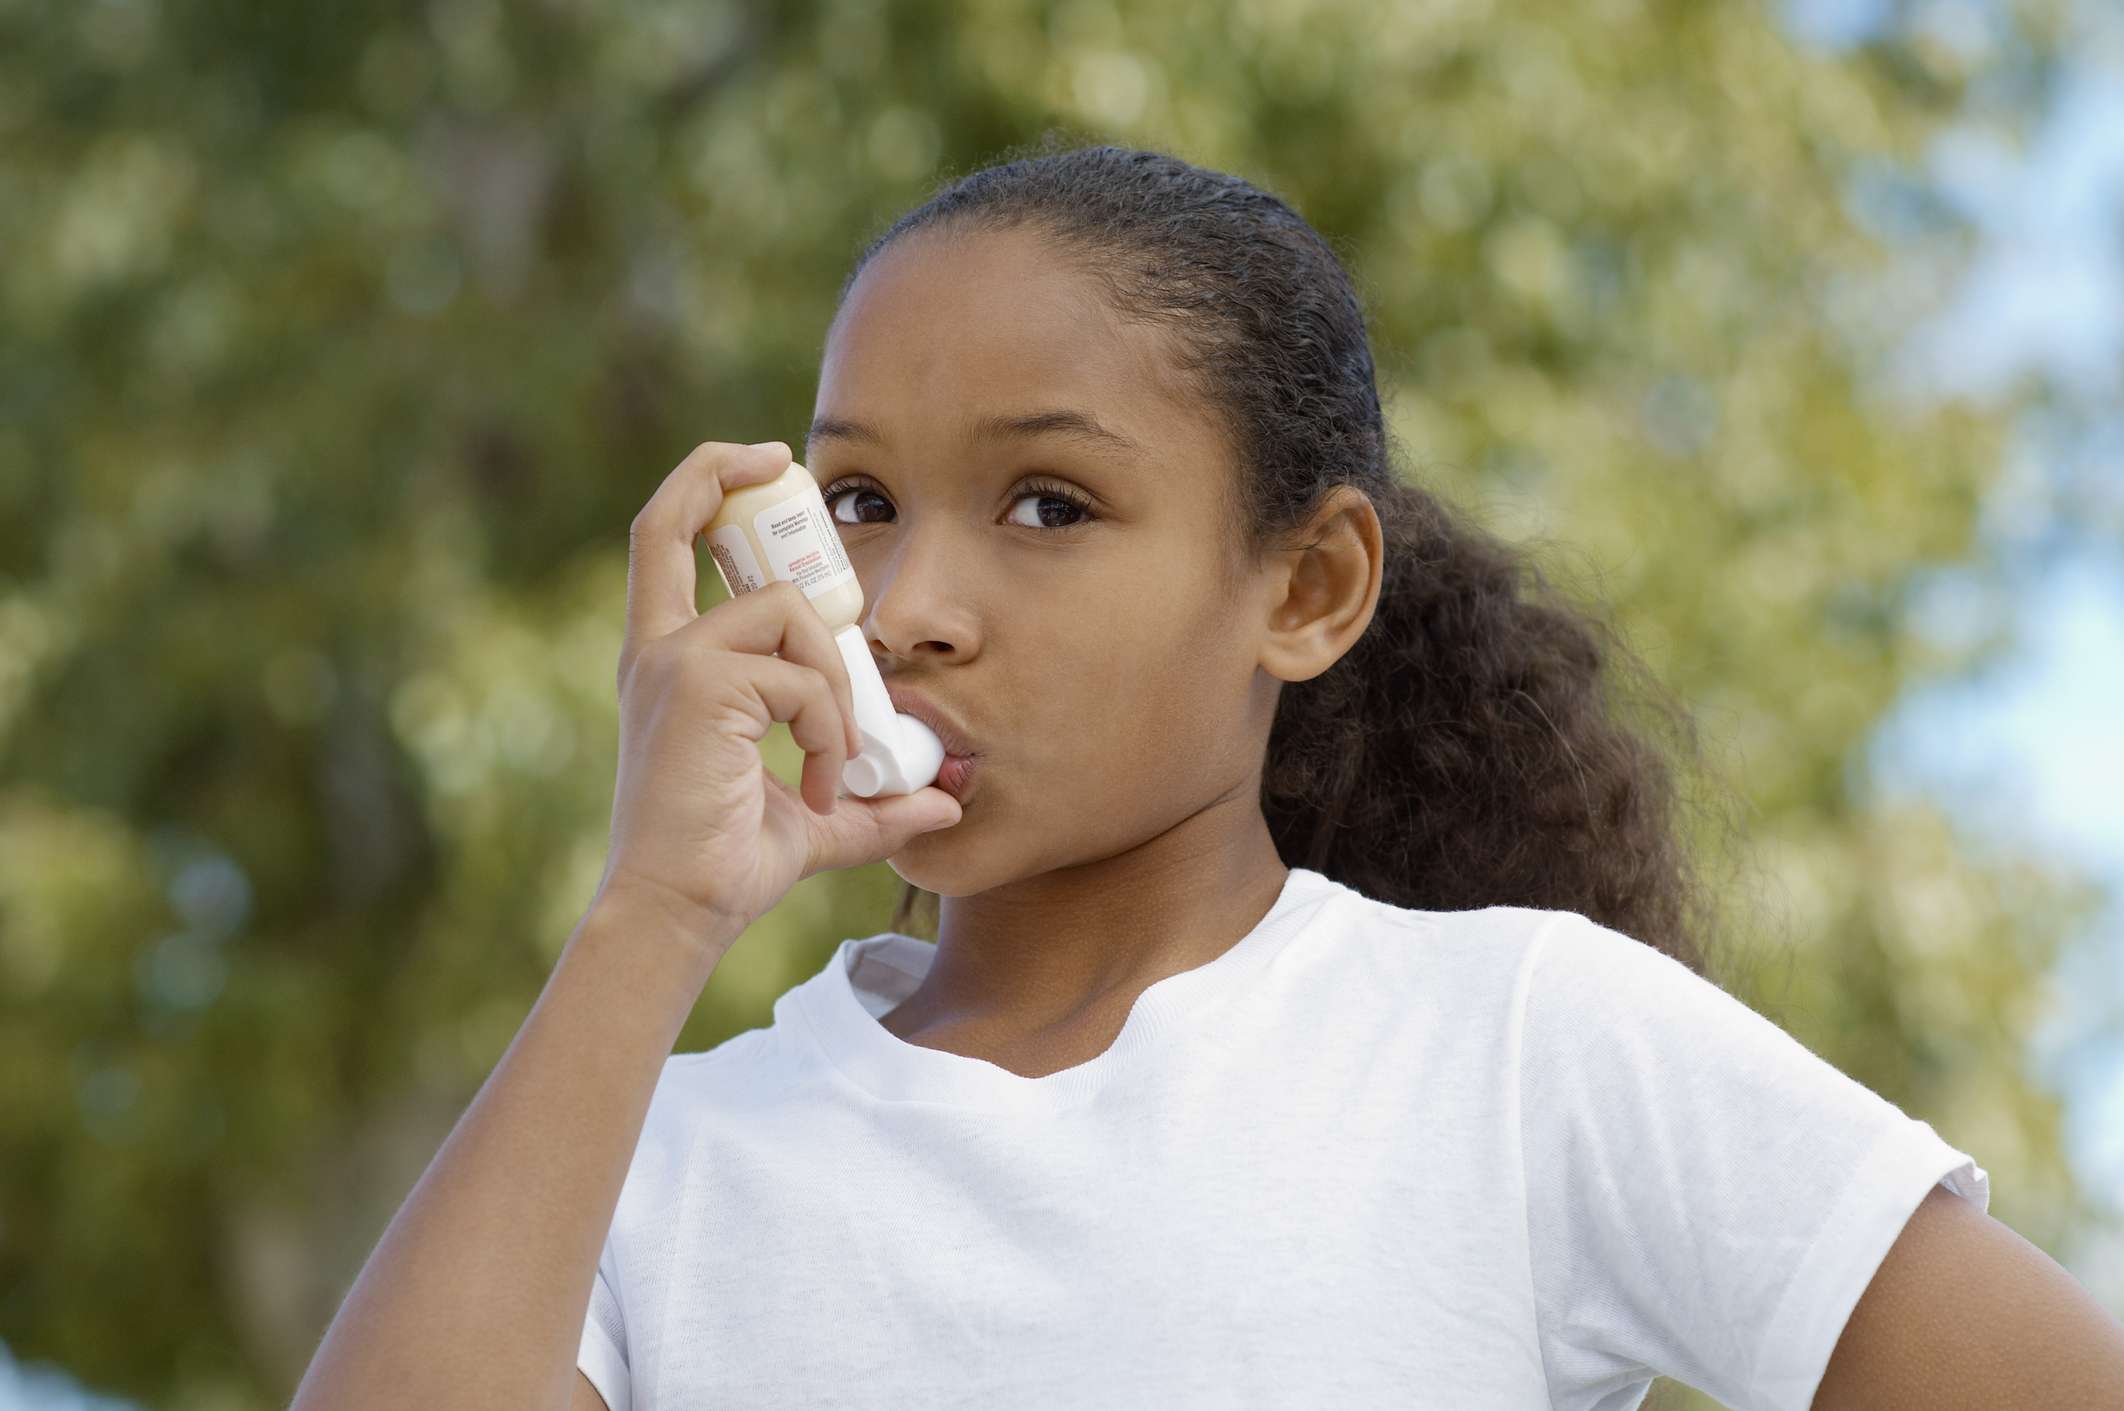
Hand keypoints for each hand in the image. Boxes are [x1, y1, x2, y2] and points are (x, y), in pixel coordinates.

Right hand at [593, 440, 962, 949]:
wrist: (679, 916)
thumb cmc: (726, 869)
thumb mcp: (815, 823)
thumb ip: (873, 802)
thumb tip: (947, 803)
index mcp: (669, 662)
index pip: (663, 538)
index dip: (708, 481)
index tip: (766, 464)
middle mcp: (659, 649)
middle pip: (680, 518)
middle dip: (736, 479)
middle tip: (806, 531)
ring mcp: (674, 663)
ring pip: (788, 615)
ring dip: (834, 687)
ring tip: (837, 761)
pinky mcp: (697, 685)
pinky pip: (803, 679)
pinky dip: (832, 731)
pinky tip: (823, 787)